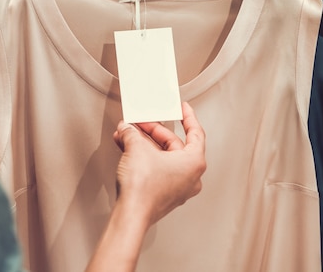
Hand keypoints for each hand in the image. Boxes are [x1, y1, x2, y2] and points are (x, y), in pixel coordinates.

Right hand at [113, 102, 206, 225]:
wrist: (131, 214)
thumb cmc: (143, 188)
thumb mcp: (136, 148)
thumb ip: (132, 133)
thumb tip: (127, 129)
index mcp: (194, 162)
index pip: (195, 133)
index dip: (187, 117)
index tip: (183, 108)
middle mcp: (190, 176)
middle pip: (174, 145)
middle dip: (153, 131)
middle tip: (140, 122)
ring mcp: (178, 187)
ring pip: (162, 157)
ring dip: (144, 144)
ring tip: (128, 134)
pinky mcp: (164, 194)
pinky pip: (156, 169)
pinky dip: (143, 158)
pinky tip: (127, 149)